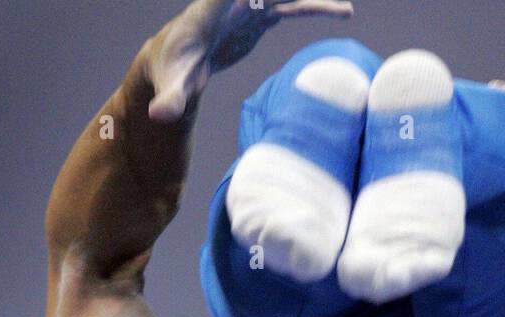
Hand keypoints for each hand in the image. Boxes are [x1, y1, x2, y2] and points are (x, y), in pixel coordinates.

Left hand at [148, 0, 353, 122]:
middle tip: (328, 1)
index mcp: (210, 13)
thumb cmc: (170, 70)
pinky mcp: (258, 19)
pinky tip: (337, 11)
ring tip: (344, 10)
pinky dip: (311, 9)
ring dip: (312, 2)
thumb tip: (159, 117)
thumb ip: (169, 100)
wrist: (174, 59)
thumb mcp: (172, 87)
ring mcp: (248, 8)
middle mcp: (233, 3)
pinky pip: (289, 9)